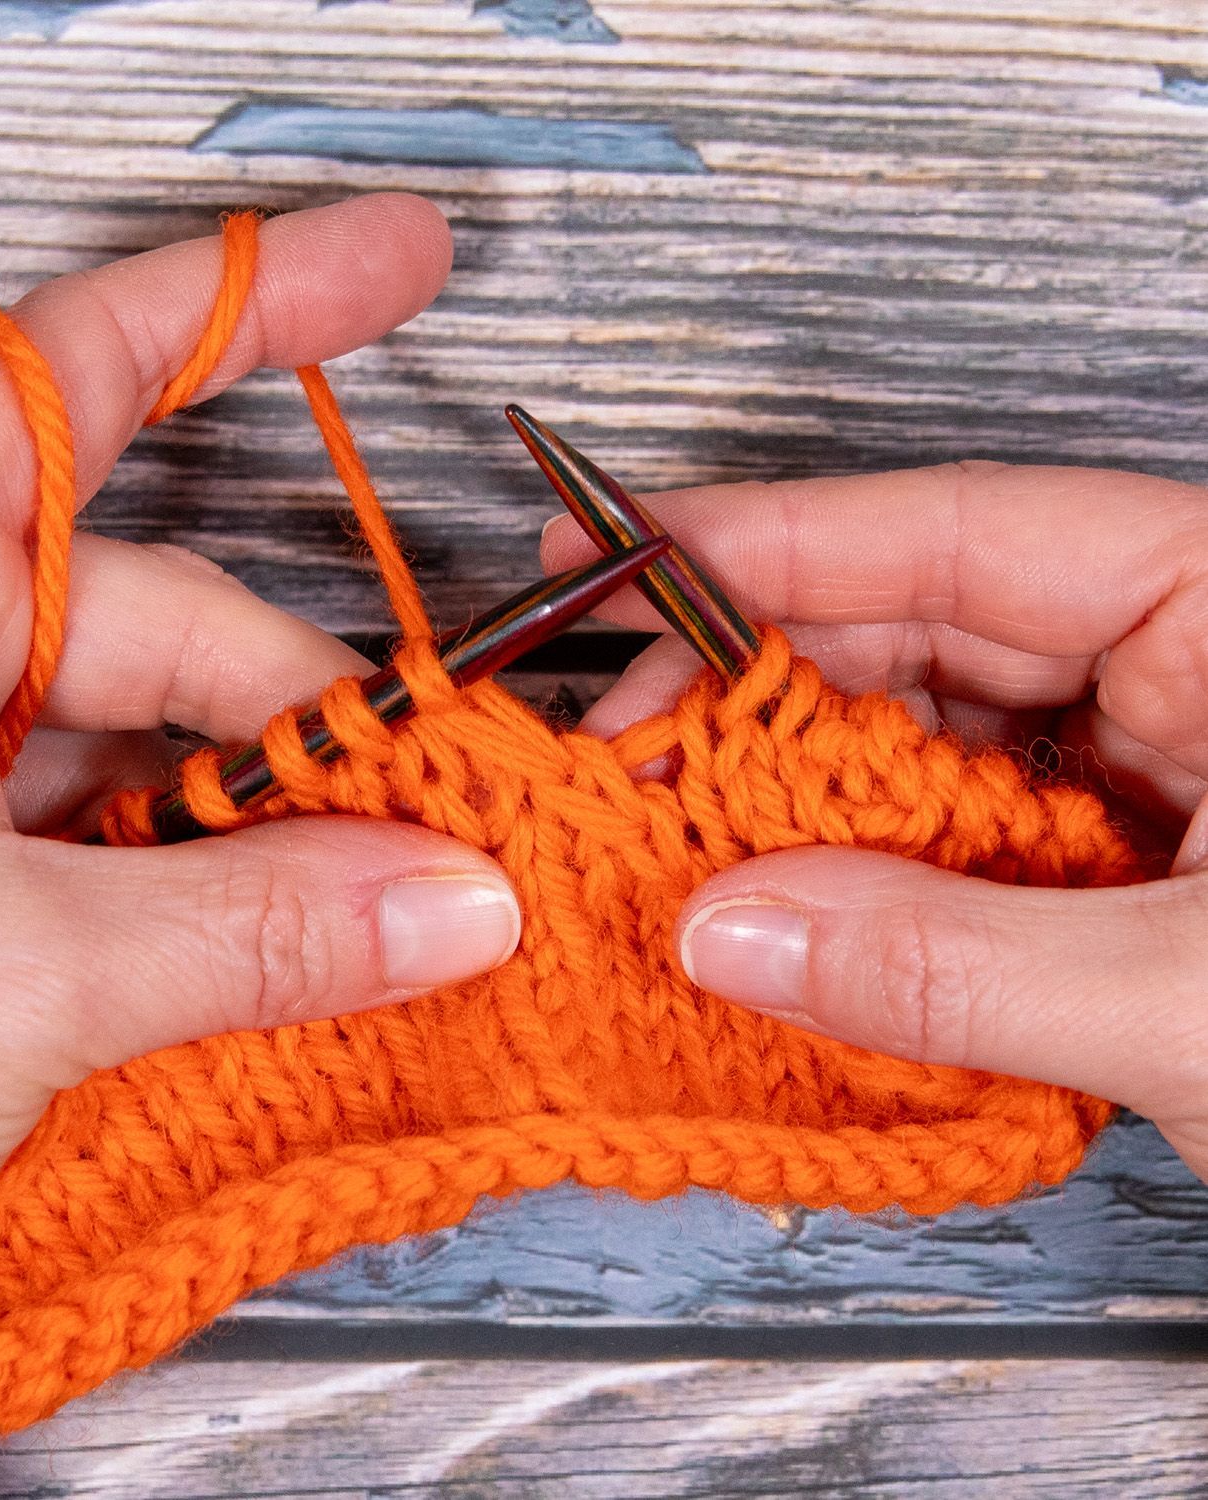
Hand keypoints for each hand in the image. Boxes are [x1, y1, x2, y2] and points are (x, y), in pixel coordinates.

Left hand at [0, 194, 520, 1370]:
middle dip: (315, 721)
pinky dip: (210, 893)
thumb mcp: (13, 977)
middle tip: (446, 815)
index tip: (400, 261)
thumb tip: (452, 899)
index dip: (263, 303)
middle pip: (177, 621)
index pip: (93, 369)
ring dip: (271, 830)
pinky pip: (122, 841)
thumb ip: (262, 927)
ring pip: (159, 750)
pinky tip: (289, 952)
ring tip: (381, 913)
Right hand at [545, 460, 1207, 1179]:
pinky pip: (960, 825)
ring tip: (675, 838)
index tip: (608, 558)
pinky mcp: (1127, 849)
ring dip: (799, 791)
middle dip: (755, 687)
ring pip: (928, 732)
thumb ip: (953, 964)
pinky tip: (784, 899)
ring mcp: (1150, 754)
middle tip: (616, 751)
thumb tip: (723, 929)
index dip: (763, 540)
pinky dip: (867, 868)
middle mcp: (1182, 654)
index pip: (958, 534)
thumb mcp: (1203, 1005)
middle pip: (920, 626)